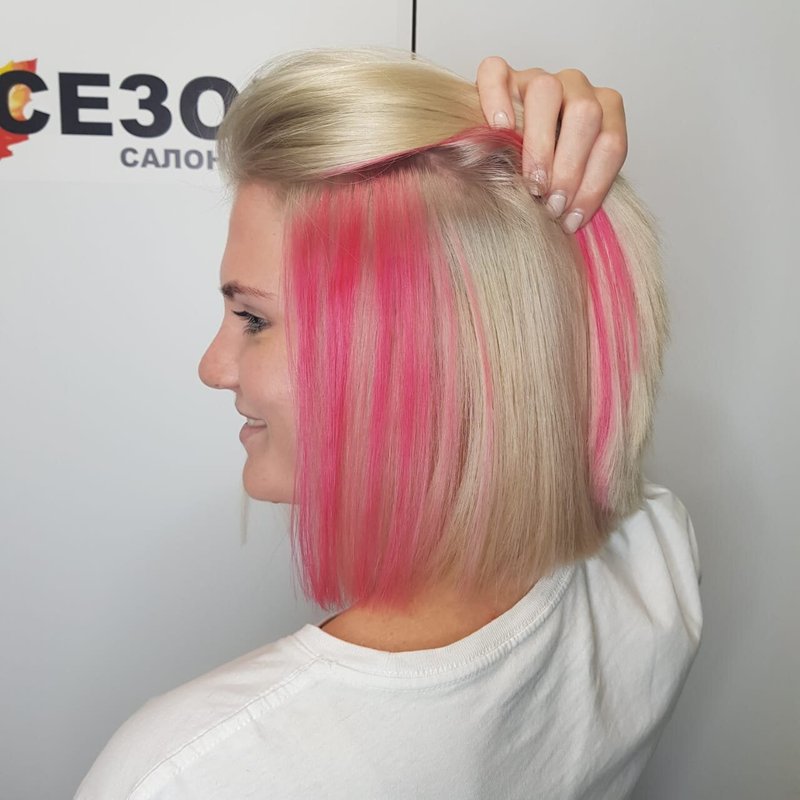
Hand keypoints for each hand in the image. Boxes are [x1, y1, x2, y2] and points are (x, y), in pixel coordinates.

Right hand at [475, 56, 627, 232]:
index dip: (595, 184)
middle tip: (552, 205)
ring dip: (540, 143)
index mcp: (600, 112)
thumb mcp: (562, 188)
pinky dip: (497, 99)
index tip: (572, 219)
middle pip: (585, 114)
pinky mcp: (499, 77)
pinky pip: (496, 74)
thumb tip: (573, 225)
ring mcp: (535, 78)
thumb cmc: (534, 177)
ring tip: (531, 182)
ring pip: (546, 91)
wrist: (495, 159)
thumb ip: (575, 196)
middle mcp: (573, 88)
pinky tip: (498, 128)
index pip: (612, 141)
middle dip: (570, 167)